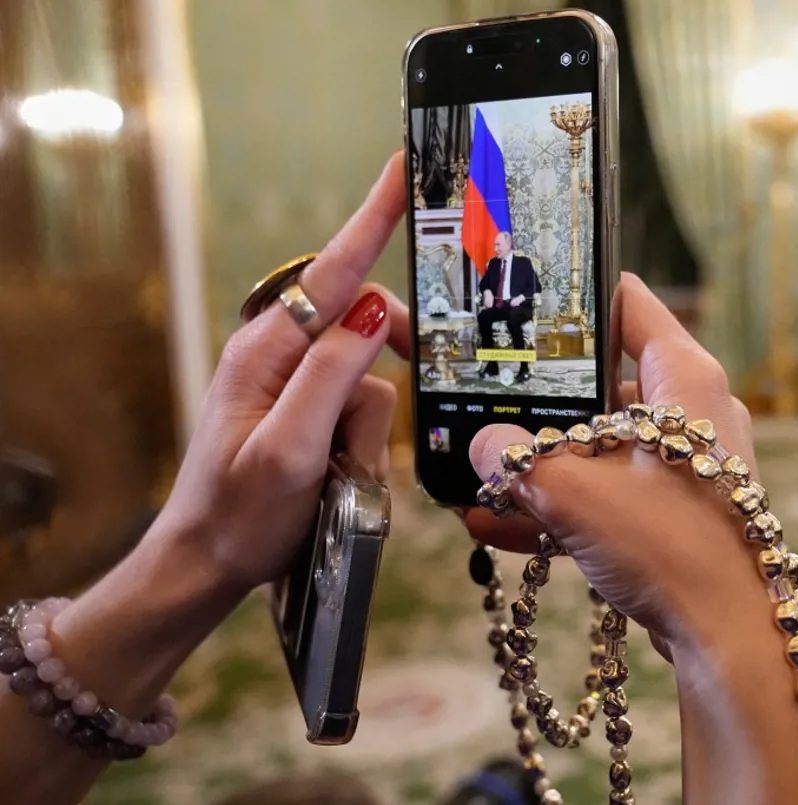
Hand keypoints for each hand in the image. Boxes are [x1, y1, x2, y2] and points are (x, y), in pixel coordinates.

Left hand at [158, 153, 411, 593]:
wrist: (205, 565)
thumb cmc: (239, 516)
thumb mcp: (288, 451)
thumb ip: (331, 378)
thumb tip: (370, 312)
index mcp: (265, 350)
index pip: (333, 270)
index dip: (375, 217)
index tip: (407, 169)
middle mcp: (281, 352)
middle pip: (365, 323)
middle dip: (386, 367)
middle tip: (372, 425)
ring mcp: (296, 381)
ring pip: (372, 374)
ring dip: (367, 426)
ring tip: (335, 473)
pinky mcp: (310, 408)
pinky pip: (363, 404)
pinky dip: (362, 440)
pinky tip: (336, 474)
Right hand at [466, 274, 758, 644]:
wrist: (729, 637)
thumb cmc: (668, 544)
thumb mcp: (572, 491)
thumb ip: (513, 458)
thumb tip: (479, 446)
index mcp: (684, 377)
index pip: (625, 301)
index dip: (570, 293)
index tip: (519, 295)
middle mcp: (695, 411)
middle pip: (604, 380)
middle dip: (538, 398)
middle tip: (481, 395)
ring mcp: (693, 466)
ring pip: (602, 446)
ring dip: (541, 465)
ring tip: (476, 474)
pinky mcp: (683, 514)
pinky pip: (612, 496)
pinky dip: (563, 508)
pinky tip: (493, 527)